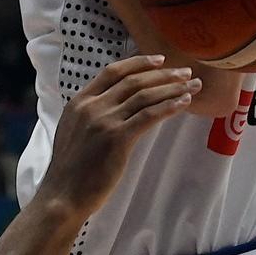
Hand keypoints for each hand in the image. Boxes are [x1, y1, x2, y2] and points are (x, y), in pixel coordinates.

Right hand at [35, 55, 199, 215]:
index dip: (138, 63)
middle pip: (133, 80)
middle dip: (163, 73)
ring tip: (192, 85)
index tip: (160, 60)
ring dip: (172, 87)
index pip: (112, 72)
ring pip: (144, 95)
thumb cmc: (70, 170)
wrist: (63, 194)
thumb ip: (90, 114)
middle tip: (186, 71)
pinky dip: (170, 106)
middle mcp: (92, 106)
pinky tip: (184, 103)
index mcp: (80, 101)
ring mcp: (104, 121)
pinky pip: (149, 115)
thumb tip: (114, 106)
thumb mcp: (73, 131)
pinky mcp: (117, 138)